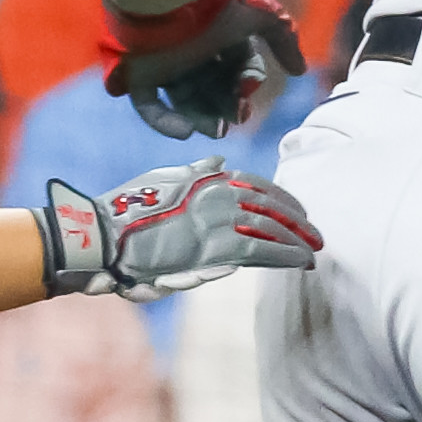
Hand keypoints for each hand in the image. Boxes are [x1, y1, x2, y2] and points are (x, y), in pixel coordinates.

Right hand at [35, 159, 325, 299]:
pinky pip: (259, 250)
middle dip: (296, 221)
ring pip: (270, 227)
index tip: (298, 210)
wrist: (104, 235)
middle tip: (317, 234)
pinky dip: (283, 254)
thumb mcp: (162, 180)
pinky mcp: (213, 247)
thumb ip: (195, 171)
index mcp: (206, 179)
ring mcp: (217, 220)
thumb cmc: (125, 209)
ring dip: (296, 240)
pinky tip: (301, 261)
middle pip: (270, 206)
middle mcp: (217, 194)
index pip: (255, 185)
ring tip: (314, 250)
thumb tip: (220, 161)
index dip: (281, 198)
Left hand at [101, 0, 306, 139]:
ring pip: (186, 102)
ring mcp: (165, 66)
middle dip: (228, 107)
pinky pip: (149, 107)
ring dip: (204, 119)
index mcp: (218, 38)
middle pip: (213, 90)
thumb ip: (284, 39)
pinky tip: (185, 131)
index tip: (248, 87)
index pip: (235, 69)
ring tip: (217, 130)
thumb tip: (299, 70)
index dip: (245, 81)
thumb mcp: (262, 14)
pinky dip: (166, 123)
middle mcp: (192, 53)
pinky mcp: (140, 75)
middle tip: (236, 118)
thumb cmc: (216, 0)